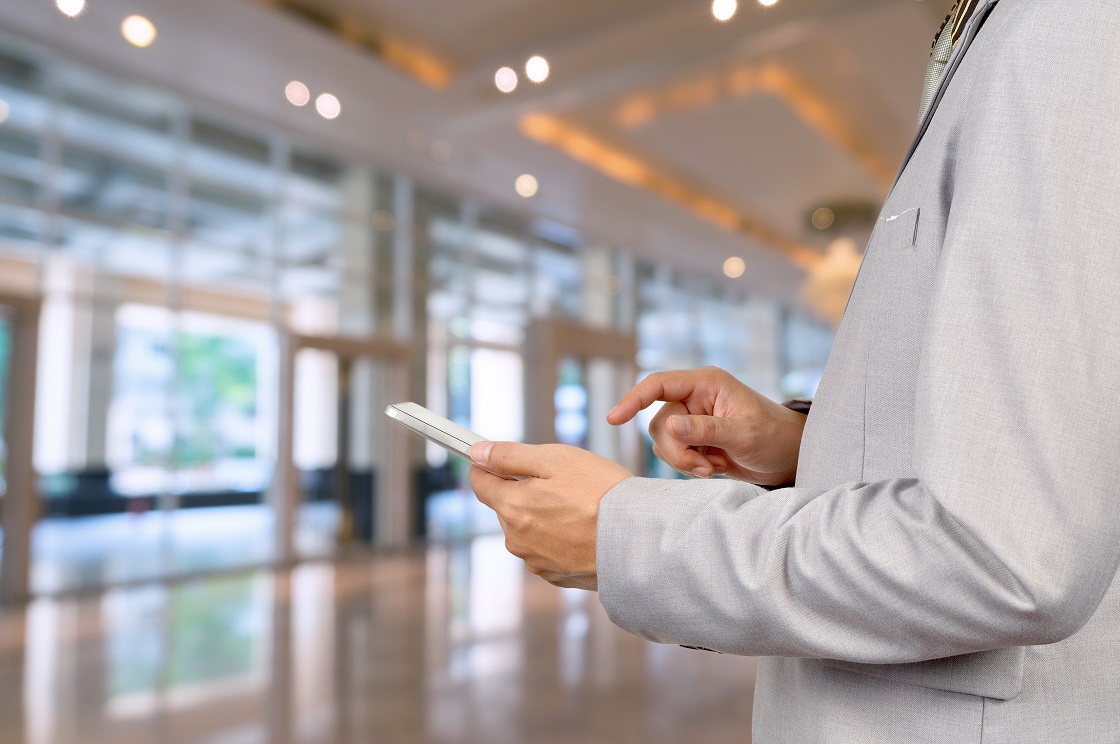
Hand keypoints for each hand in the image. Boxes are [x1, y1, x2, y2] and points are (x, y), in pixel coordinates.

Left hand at [468, 442, 630, 590]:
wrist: (638, 540)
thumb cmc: (601, 494)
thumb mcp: (555, 459)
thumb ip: (509, 456)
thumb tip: (477, 453)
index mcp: (511, 508)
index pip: (480, 482)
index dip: (488, 465)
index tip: (500, 458)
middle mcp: (516, 540)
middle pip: (506, 505)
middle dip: (525, 491)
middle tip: (563, 481)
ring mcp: (535, 561)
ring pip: (527, 528)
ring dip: (543, 515)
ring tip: (580, 506)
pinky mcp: (556, 575)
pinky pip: (547, 548)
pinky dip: (559, 537)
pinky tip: (584, 528)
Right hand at [607, 366, 806, 485]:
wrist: (788, 457)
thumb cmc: (774, 437)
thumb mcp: (744, 434)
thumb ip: (706, 430)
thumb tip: (670, 427)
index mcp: (706, 383)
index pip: (659, 384)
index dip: (633, 399)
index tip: (614, 419)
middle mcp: (695, 398)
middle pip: (659, 423)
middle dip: (677, 450)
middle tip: (705, 467)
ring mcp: (692, 419)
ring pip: (663, 441)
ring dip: (683, 461)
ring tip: (713, 467)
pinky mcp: (693, 439)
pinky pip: (673, 453)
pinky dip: (688, 466)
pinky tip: (714, 467)